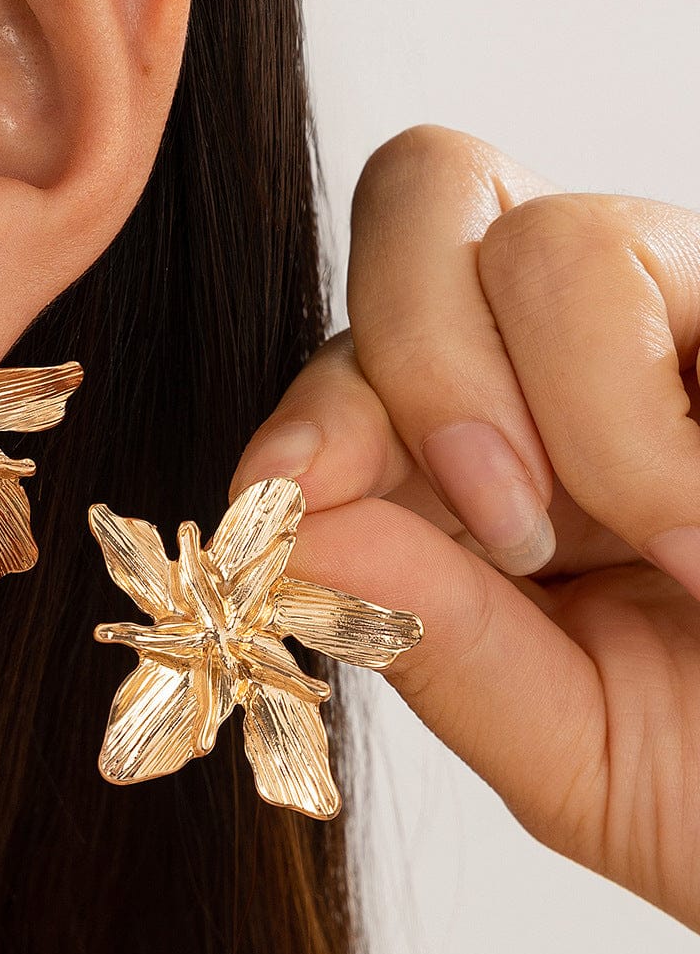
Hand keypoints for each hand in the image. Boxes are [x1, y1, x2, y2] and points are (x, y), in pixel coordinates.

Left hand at [232, 125, 699, 931]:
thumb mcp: (579, 750)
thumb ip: (437, 644)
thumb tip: (292, 531)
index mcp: (481, 465)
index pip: (349, 367)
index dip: (311, 417)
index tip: (292, 495)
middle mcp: (564, 362)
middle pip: (418, 203)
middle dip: (427, 372)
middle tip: (515, 533)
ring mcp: (678, 313)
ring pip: (545, 238)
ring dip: (579, 420)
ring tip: (672, 554)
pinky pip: (651, 272)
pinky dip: (652, 431)